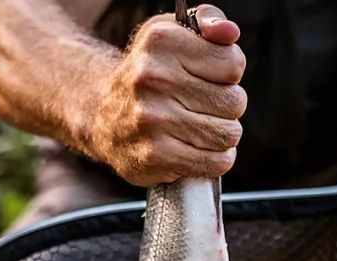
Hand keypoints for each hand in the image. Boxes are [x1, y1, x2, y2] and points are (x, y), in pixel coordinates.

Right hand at [85, 4, 246, 184]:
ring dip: (222, 134)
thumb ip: (208, 21)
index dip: (229, 73)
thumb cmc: (151, 72)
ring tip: (200, 126)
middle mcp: (153, 78)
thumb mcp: (173, 34)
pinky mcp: (155, 156)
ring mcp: (152, 120)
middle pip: (234, 102)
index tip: (209, 75)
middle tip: (202, 104)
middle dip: (227, 106)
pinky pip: (216, 163)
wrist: (102, 114)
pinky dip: (216, 158)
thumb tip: (229, 33)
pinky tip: (197, 147)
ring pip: (228, 134)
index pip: (233, 64)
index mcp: (162, 43)